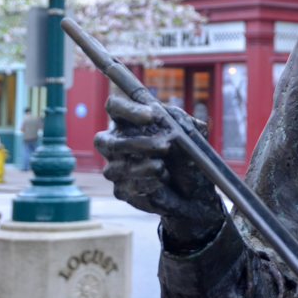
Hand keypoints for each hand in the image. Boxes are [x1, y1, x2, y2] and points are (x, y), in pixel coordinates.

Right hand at [94, 94, 225, 251]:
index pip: (115, 106)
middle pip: (103, 140)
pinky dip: (150, 183)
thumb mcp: (188, 133)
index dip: (128, 109)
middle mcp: (114, 143)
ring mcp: (115, 168)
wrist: (194, 190)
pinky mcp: (121, 190)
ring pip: (118, 166)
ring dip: (145, 167)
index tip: (152, 116)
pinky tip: (163, 179)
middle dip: (135, 143)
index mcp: (127, 121)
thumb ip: (182, 122)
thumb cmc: (186, 154)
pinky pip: (129, 187)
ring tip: (164, 166)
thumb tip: (178, 118)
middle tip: (165, 147)